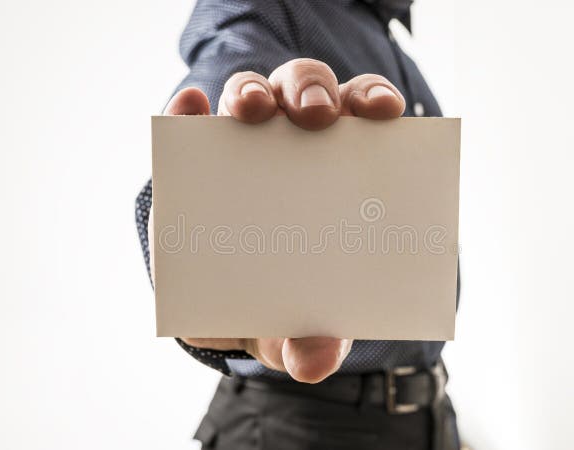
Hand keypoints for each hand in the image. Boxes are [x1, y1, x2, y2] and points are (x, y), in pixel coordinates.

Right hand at [152, 58, 404, 382]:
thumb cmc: (278, 303)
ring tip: (249, 111)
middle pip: (308, 90)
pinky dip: (189, 107)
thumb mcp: (297, 327)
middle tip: (315, 116)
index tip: (384, 111)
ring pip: (254, 90)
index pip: (362, 113)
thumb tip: (315, 360)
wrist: (223, 308)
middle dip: (313, 91)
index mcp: (338, 167)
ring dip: (253, 91)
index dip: (374, 100)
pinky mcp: (191, 155)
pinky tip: (189, 106)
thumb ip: (314, 341)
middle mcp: (294, 140)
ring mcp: (242, 143)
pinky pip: (190, 116)